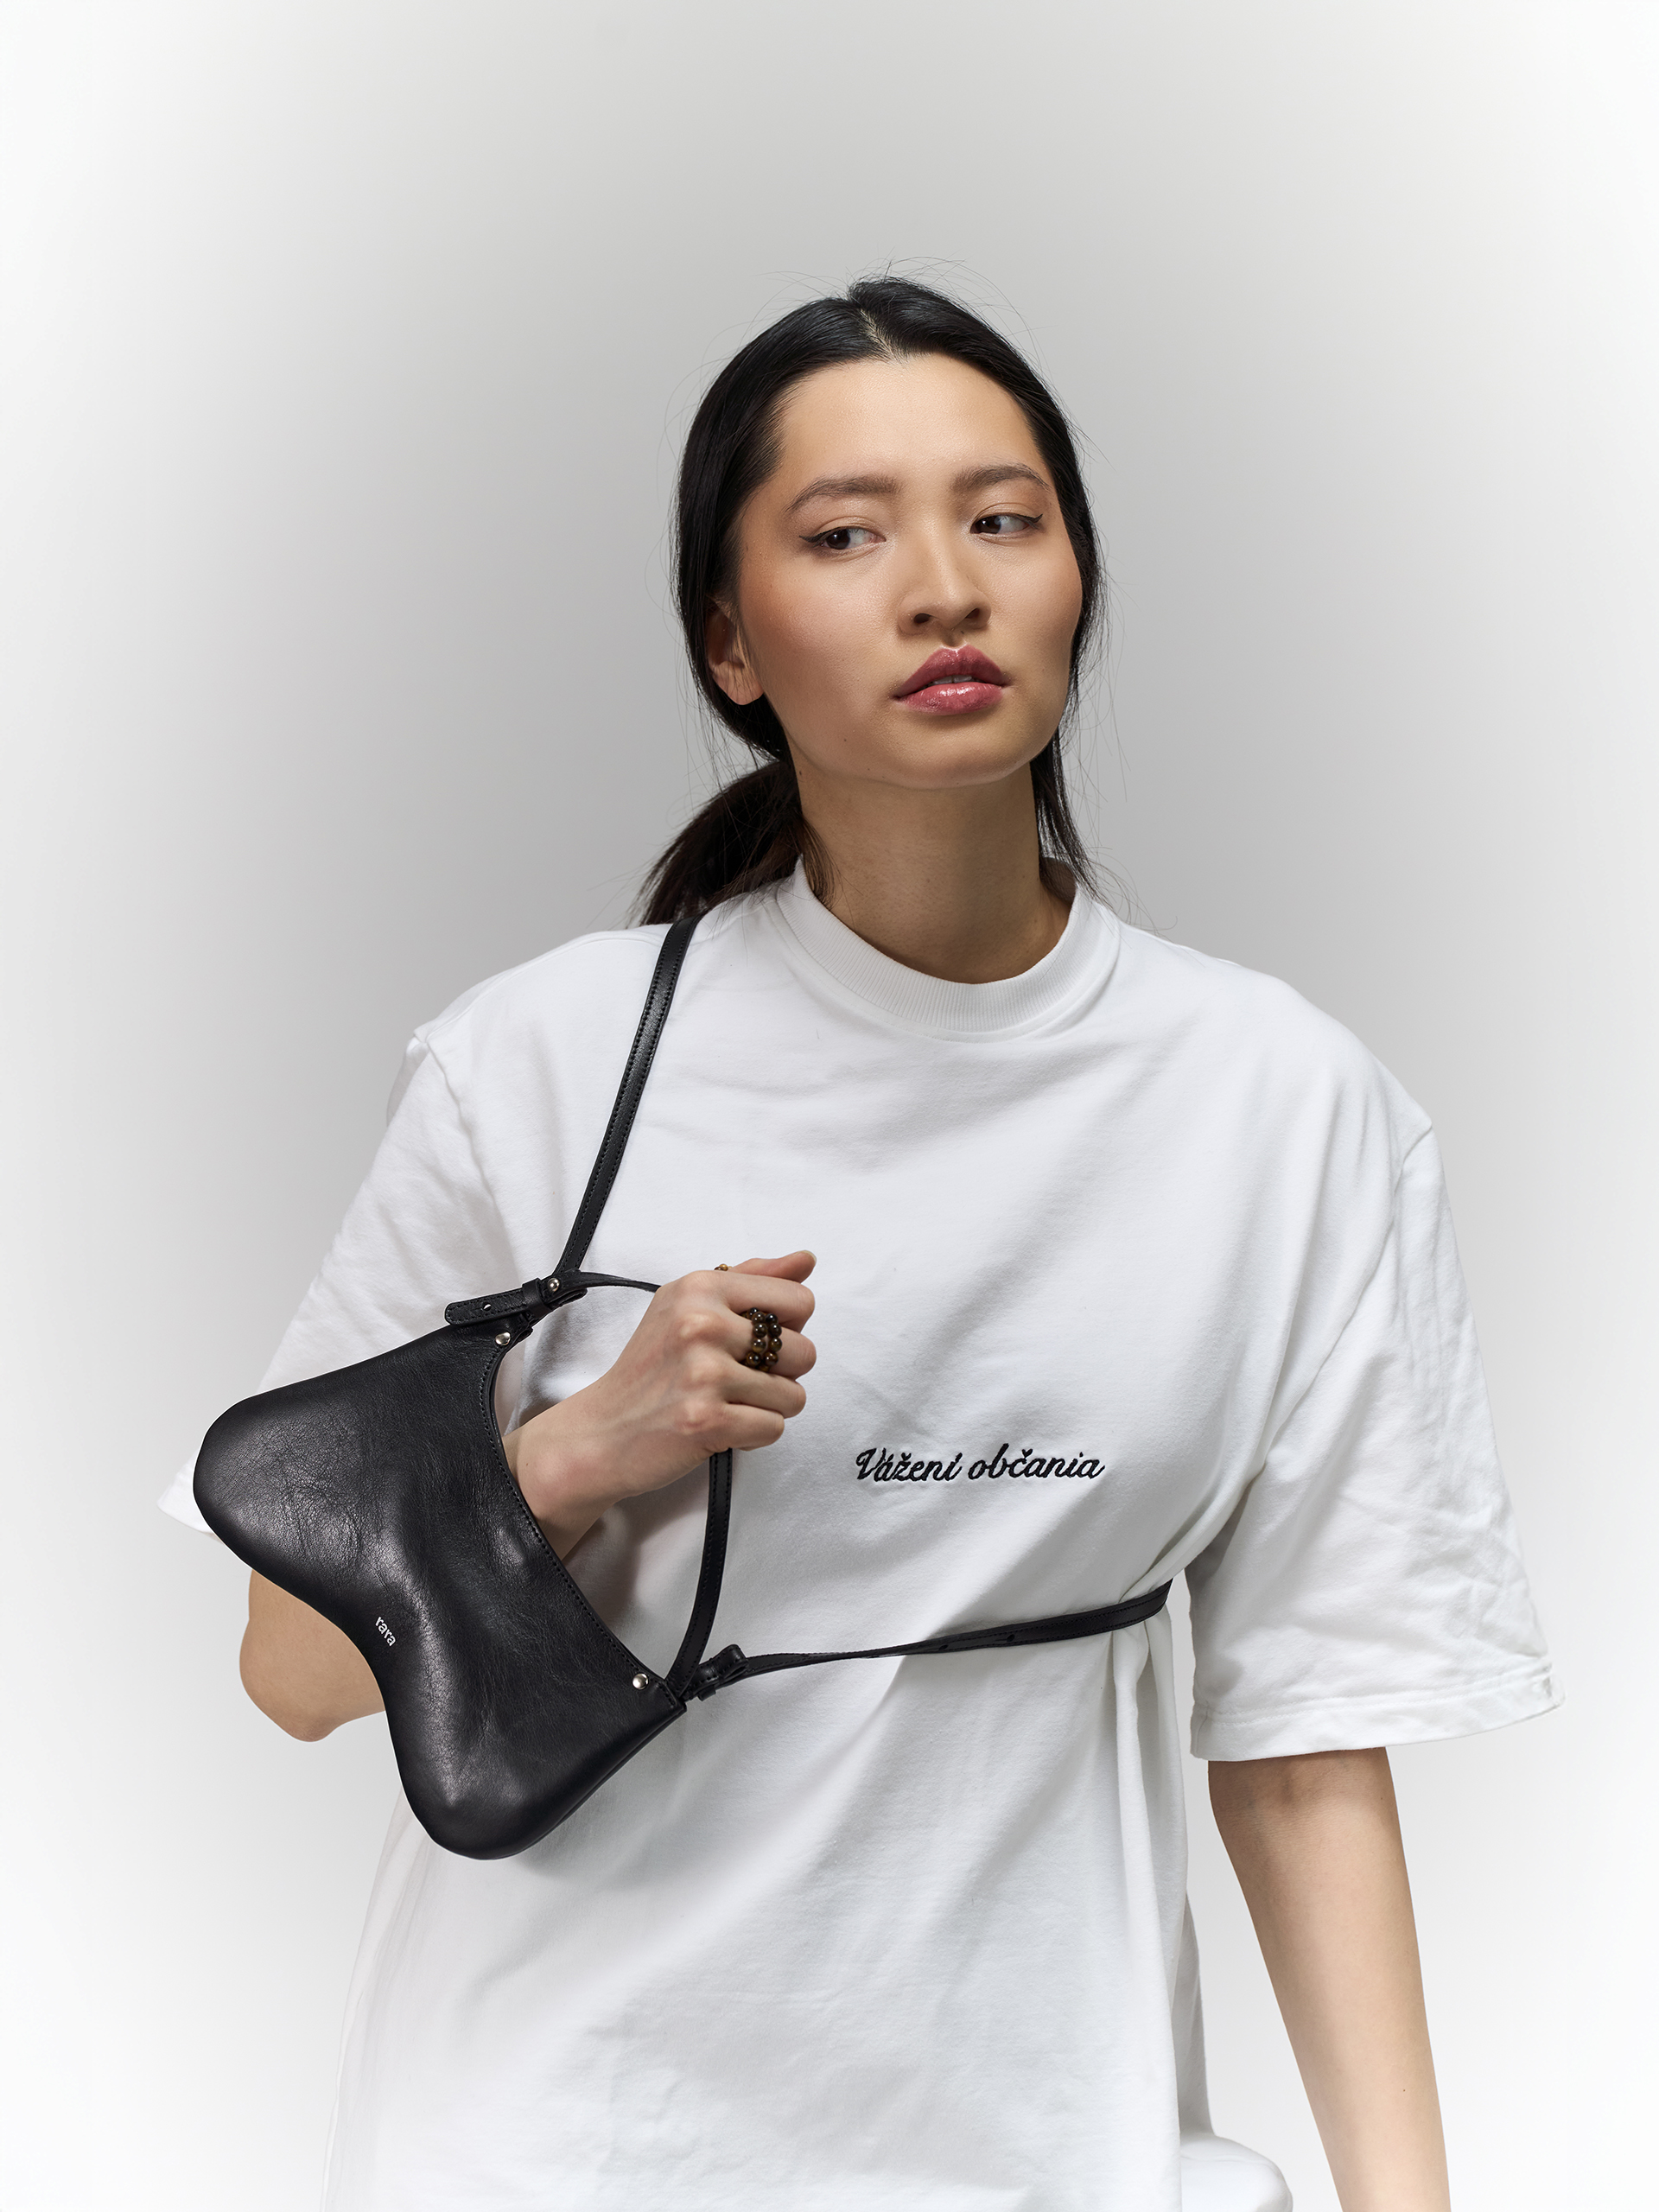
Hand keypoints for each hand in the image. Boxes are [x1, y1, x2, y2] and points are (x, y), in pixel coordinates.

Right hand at [502, 1252, 816, 1554]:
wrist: (601, 1432)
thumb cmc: (650, 1370)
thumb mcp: (689, 1306)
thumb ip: (752, 1280)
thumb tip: (806, 1259)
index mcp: (700, 1287)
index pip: (799, 1301)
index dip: (786, 1330)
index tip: (749, 1344)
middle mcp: (701, 1323)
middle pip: (803, 1351)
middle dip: (779, 1375)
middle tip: (734, 1380)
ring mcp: (703, 1373)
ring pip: (794, 1395)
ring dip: (766, 1409)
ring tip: (726, 1403)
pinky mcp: (707, 1419)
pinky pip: (774, 1428)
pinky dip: (752, 1436)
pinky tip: (719, 1427)